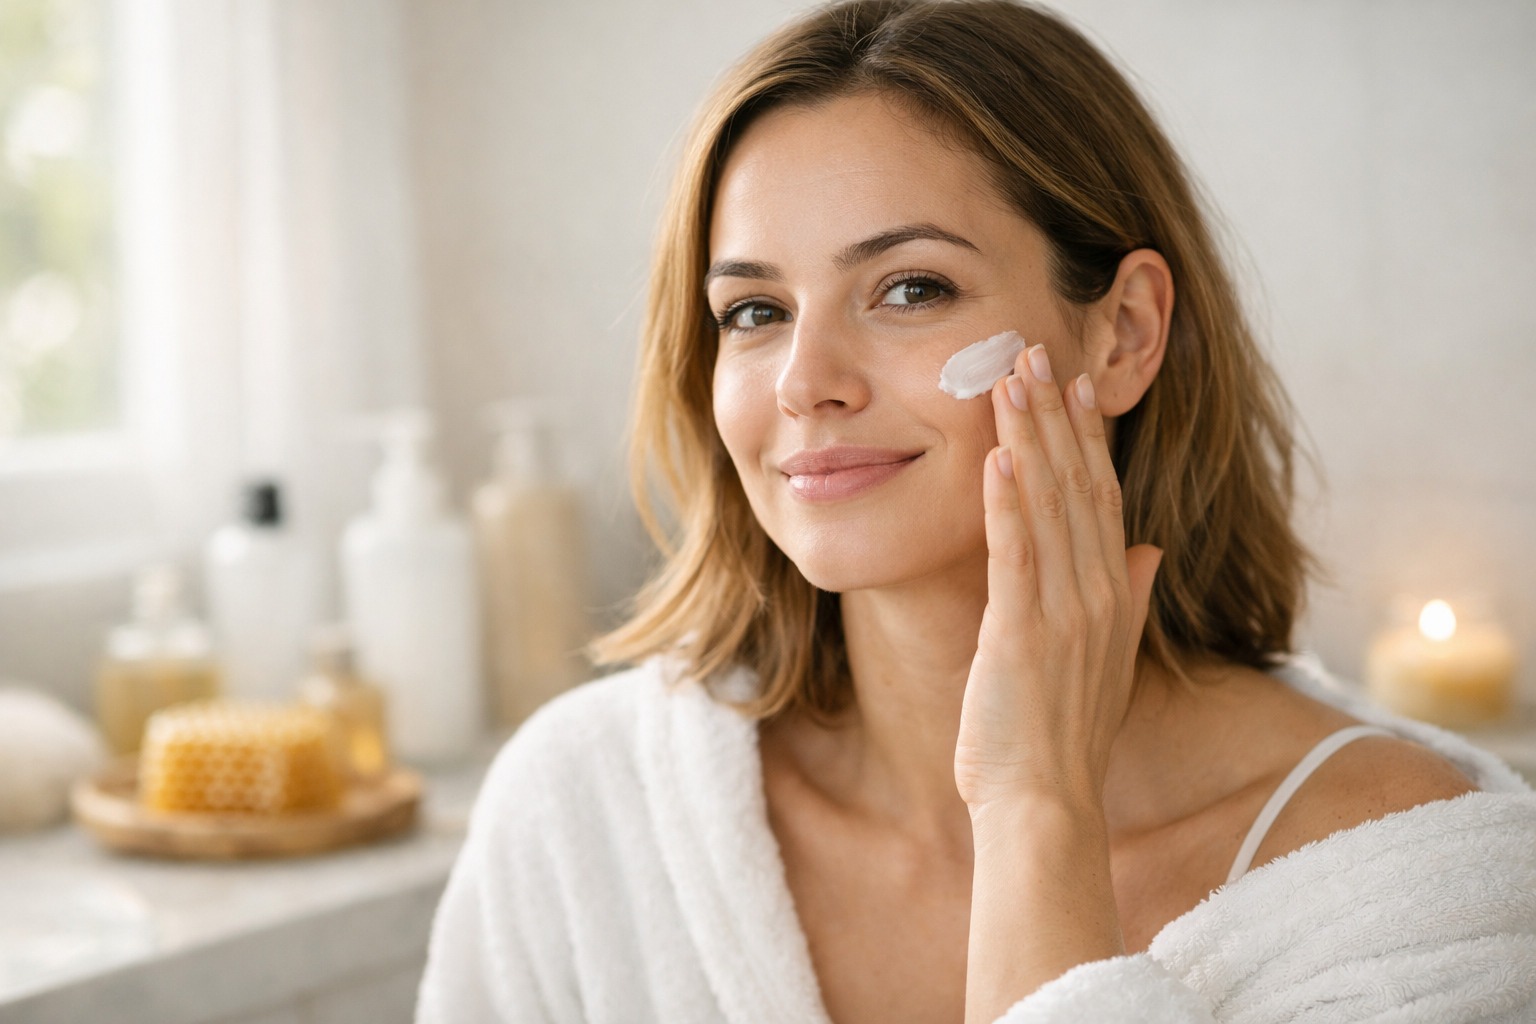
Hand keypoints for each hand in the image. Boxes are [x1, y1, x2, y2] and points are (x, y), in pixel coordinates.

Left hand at [954, 343, 1161, 812]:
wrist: (1044, 801)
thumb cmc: (1061, 733)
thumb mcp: (1105, 658)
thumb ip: (1127, 599)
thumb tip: (1147, 551)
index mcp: (1111, 593)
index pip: (1102, 495)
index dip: (1088, 435)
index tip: (1074, 381)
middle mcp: (1096, 592)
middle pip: (1078, 484)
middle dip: (1056, 414)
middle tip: (1035, 349)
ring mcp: (1062, 611)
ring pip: (1049, 505)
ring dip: (1030, 437)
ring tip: (1011, 378)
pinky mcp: (1021, 633)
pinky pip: (1016, 555)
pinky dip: (1009, 504)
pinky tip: (998, 457)